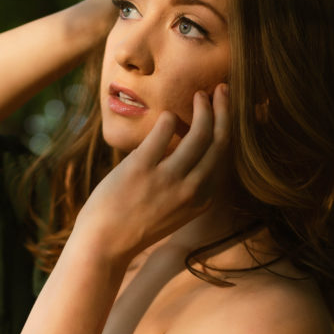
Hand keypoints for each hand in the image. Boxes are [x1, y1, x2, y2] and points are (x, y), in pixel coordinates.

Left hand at [74, 83, 229, 261]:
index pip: (224, 158)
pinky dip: (168, 118)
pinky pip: (165, 129)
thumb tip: (187, 147)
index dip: (228, 130)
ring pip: (200, 133)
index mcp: (202, 200)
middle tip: (221, 90)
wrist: (104, 244)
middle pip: (220, 141)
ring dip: (203, 108)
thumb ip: (186, 185)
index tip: (226, 111)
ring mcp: (168, 179)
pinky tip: (166, 117)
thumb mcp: (172, 211)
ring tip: (200, 95)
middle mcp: (192, 190)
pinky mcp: (142, 168)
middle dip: (225, 110)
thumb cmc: (134, 225)